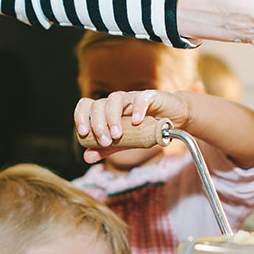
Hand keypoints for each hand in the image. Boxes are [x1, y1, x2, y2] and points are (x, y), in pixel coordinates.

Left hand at [74, 89, 190, 162]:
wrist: (172, 120)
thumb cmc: (146, 129)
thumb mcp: (124, 142)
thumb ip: (106, 149)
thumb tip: (86, 157)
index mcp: (106, 110)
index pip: (86, 105)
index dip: (81, 117)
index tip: (84, 133)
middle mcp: (116, 102)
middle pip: (99, 104)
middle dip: (98, 124)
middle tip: (106, 141)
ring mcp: (132, 97)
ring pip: (115, 98)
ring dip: (113, 117)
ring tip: (117, 135)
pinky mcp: (150, 96)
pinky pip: (141, 98)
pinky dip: (137, 109)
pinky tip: (137, 122)